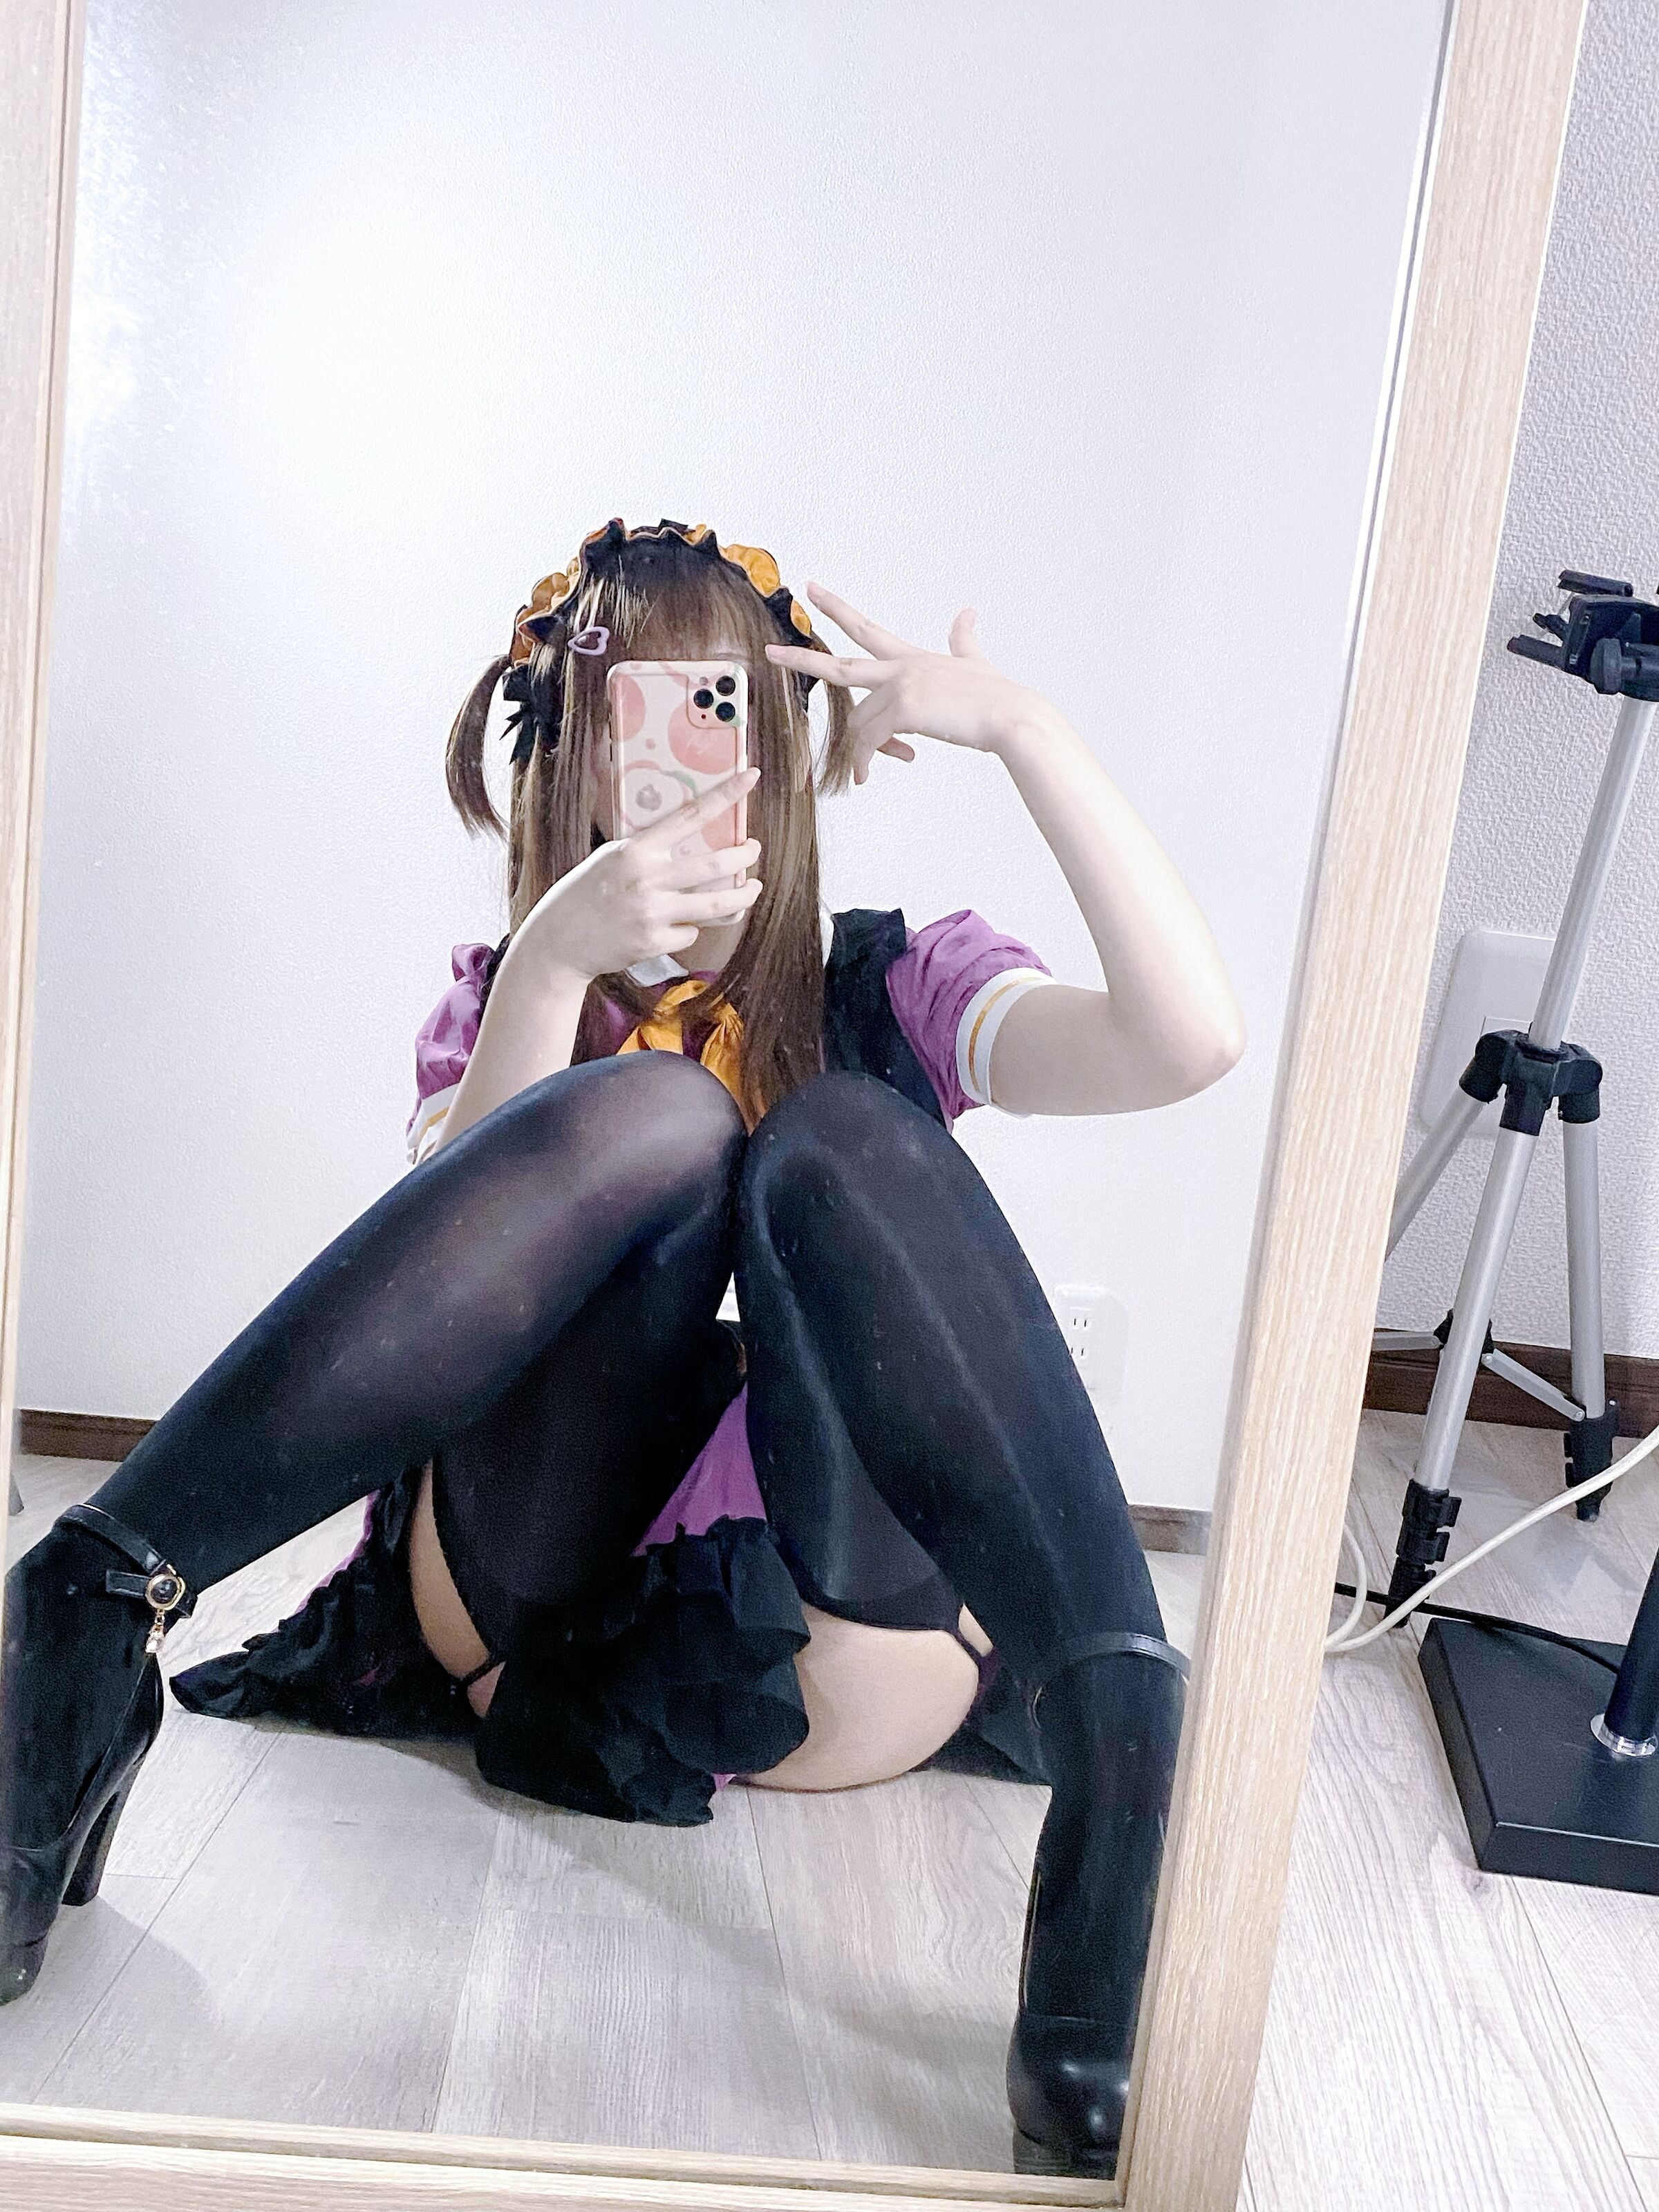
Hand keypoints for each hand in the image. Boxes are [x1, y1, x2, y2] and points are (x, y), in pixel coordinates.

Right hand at [508, 768, 761, 985]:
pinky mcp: (654, 943)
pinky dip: (689, 928)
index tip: (751, 777)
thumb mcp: (613, 857)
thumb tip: (696, 843)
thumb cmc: (589, 892)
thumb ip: (650, 851)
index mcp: (636, 849)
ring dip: (742, 897)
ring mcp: (652, 912)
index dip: (725, 795)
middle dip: (744, 856)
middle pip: (714, 865)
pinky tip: (673, 926)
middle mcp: (647, 878)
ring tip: (752, 889)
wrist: (561, 940)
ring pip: (716, 904)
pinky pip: (691, 932)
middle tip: (753, 849)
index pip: (690, 815)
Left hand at [765, 584, 1052, 785]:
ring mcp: (902, 686)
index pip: (866, 629)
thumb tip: (968, 612)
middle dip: (801, 660)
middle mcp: (901, 667)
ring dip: (858, 752)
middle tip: (769, 653)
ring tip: (862, 774)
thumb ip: (964, 639)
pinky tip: (867, 776)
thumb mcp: (975, 662)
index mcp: (911, 657)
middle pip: (840, 666)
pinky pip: (870, 740)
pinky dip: (865, 761)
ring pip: (859, 722)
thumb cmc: (996, 697)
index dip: (837, 608)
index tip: (812, 591)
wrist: (1012, 716)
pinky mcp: (905, 709)